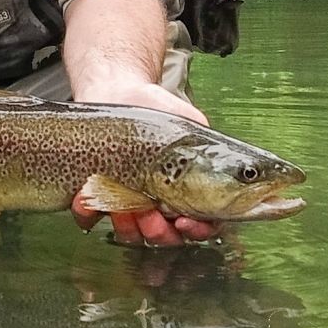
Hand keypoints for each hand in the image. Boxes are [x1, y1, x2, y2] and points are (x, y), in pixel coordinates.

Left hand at [70, 78, 220, 246]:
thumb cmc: (156, 109)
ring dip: (128, 226)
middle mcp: (156, 204)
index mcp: (185, 194)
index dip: (196, 231)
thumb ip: (213, 147)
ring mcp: (124, 203)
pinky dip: (86, 211)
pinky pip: (87, 217)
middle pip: (163, 237)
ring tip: (126, 207)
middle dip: (159, 232)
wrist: (117, 90)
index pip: (199, 226)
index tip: (187, 222)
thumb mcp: (191, 124)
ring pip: (129, 233)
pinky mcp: (92, 195)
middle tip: (154, 216)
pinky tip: (86, 197)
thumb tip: (241, 164)